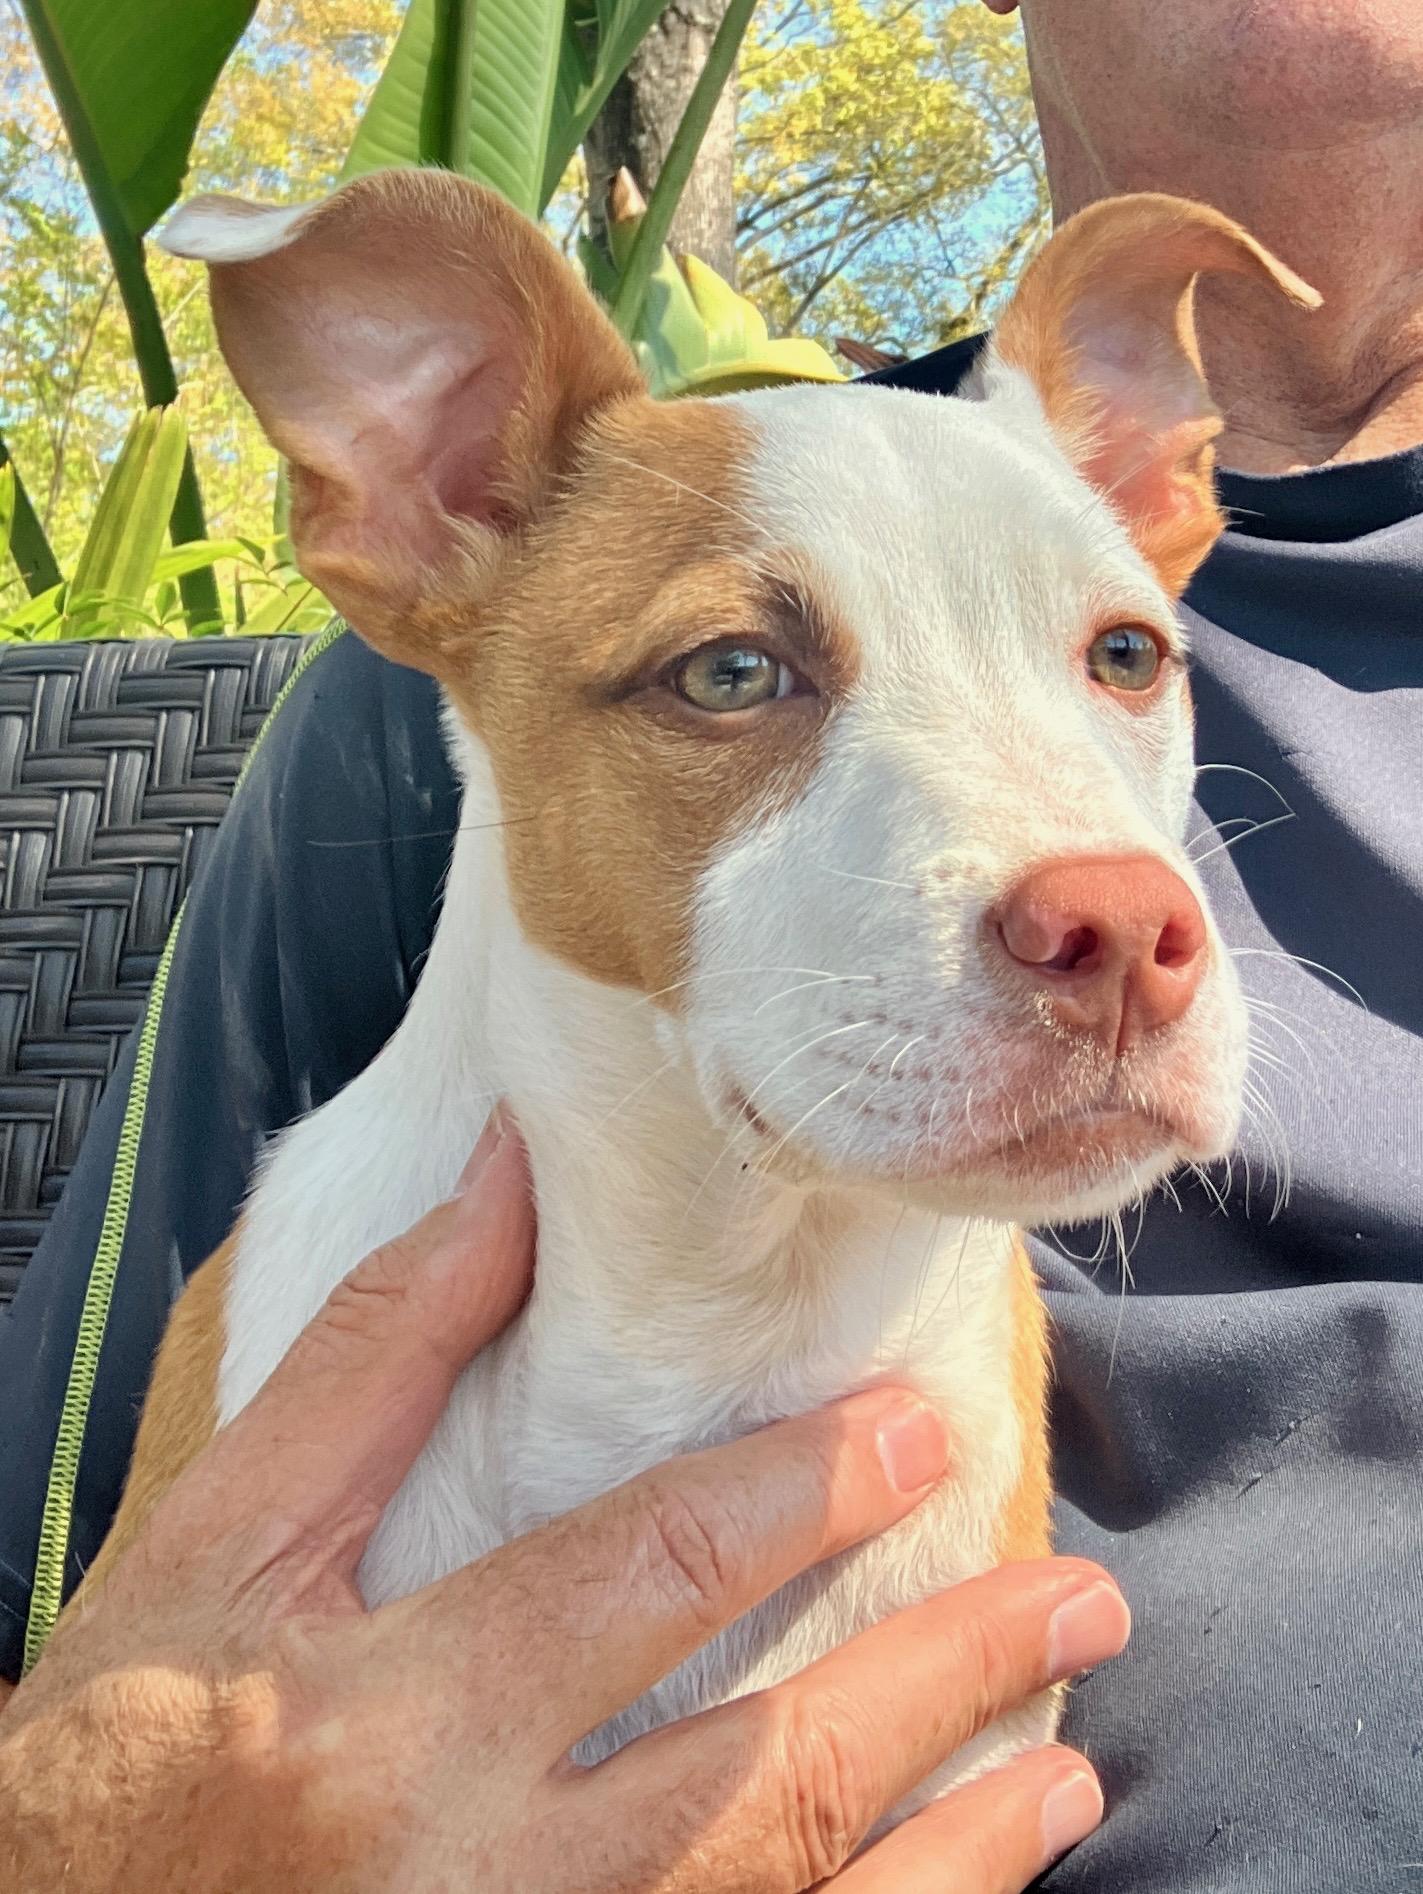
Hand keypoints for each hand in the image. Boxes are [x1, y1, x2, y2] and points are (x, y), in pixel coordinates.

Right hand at [0, 1113, 1128, 1891]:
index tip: (920, 1430)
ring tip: (1066, 1771)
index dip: (804, 1491)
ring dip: (956, 1854)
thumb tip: (505, 1174)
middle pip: (767, 1778)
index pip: (645, 1576)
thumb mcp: (214, 1548)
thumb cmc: (115, 1763)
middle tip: (1075, 1597)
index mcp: (385, 1720)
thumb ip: (377, 1360)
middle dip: (944, 1679)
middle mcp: (476, 1881)